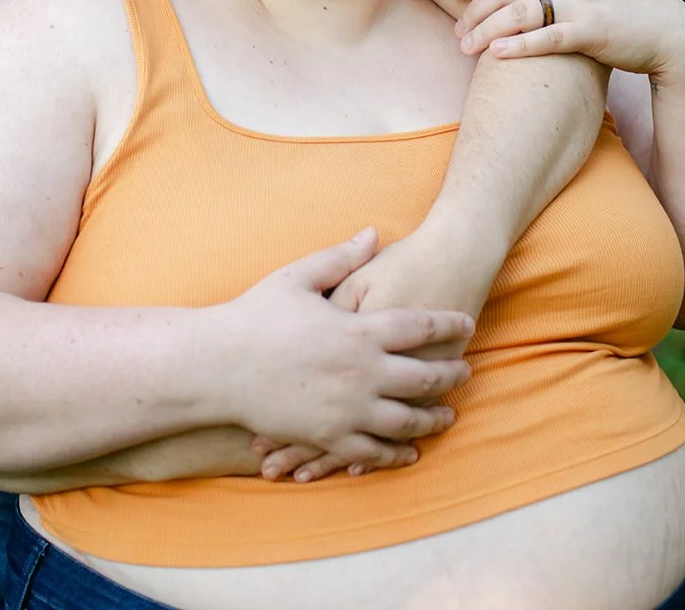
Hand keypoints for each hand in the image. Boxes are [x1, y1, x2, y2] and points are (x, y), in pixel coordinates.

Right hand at [222, 229, 471, 473]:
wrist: (216, 366)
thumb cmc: (255, 315)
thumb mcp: (298, 277)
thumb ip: (341, 258)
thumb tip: (374, 233)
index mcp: (356, 330)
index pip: (419, 327)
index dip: (447, 324)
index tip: (466, 322)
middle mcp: (361, 374)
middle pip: (424, 377)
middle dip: (451, 374)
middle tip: (467, 371)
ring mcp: (347, 411)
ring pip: (407, 421)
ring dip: (433, 418)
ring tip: (449, 414)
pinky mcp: (328, 437)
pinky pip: (374, 450)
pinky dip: (397, 451)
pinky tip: (409, 450)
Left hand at [449, 0, 684, 78]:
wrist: (671, 32)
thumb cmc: (629, 2)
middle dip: (477, 8)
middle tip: (455, 31)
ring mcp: (583, 4)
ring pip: (523, 10)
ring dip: (489, 28)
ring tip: (465, 47)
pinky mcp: (594, 32)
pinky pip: (550, 37)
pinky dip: (522, 44)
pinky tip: (498, 54)